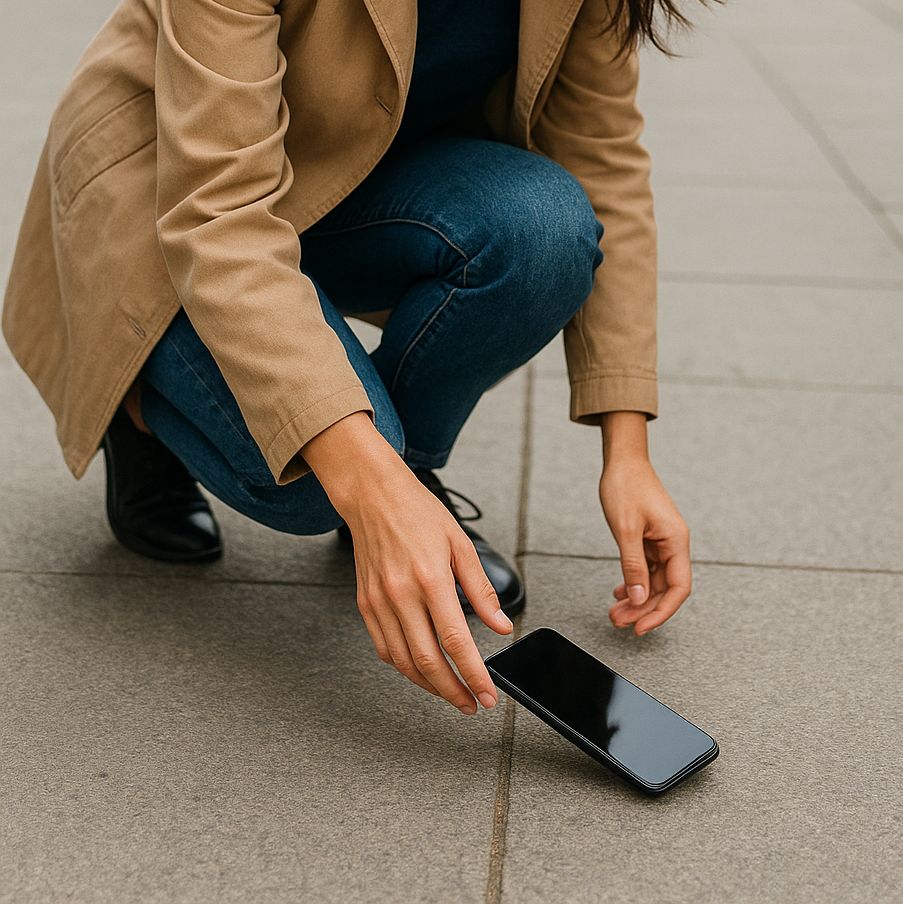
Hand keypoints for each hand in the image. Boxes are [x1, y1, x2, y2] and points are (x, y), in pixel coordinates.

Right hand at [302, 412, 513, 713]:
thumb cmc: (418, 514)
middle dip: (453, 691)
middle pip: (428, 661)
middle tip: (472, 704)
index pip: (455, 641)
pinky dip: (404, 666)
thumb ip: (481, 590)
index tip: (487, 695)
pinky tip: (421, 668)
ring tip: (450, 693)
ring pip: (403, 662)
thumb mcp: (460, 545)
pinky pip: (384, 648)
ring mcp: (379, 602)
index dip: (473, 674)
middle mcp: (401, 594)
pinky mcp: (365, 604)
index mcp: (430, 578)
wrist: (373, 496)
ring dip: (428, 685)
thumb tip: (502, 626)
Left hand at [598, 453, 691, 635]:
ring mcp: (662, 542)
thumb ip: (633, 566)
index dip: (662, 612)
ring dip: (636, 599)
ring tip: (615, 612)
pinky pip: (646, 569)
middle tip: (619, 622)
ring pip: (654, 581)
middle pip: (665, 589)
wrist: (623, 460)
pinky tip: (620, 593)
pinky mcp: (650, 539)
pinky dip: (634, 583)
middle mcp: (674, 544)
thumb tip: (639, 598)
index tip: (641, 627)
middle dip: (643, 609)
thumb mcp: (625, 529)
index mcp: (676, 541)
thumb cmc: (626, 486)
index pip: (678, 588)